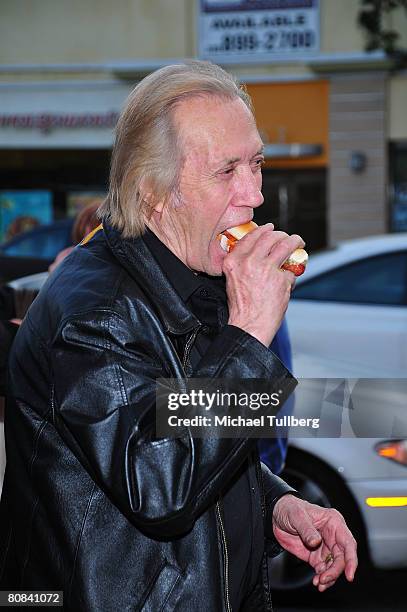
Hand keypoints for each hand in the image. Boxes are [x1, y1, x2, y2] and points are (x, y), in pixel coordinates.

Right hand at [223, 224, 304, 345]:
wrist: (249, 325)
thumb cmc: (241, 308)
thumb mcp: (233, 280)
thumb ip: (243, 264)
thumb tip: (260, 253)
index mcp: (234, 262)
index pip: (251, 236)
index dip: (263, 230)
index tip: (270, 228)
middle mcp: (249, 262)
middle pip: (270, 237)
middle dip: (281, 234)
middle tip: (288, 237)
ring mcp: (267, 269)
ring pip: (285, 245)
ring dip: (295, 241)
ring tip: (298, 243)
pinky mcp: (282, 279)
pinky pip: (292, 269)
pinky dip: (294, 270)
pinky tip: (293, 273)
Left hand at [272, 494, 357, 591]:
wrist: (276, 515)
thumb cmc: (290, 508)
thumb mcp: (297, 515)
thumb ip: (307, 529)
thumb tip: (316, 542)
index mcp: (333, 522)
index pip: (348, 543)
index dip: (351, 559)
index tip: (349, 574)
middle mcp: (332, 536)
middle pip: (342, 558)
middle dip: (335, 571)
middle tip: (324, 579)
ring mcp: (325, 547)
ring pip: (334, 567)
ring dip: (329, 577)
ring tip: (319, 583)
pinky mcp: (316, 556)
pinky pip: (323, 570)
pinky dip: (322, 578)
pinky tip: (317, 582)